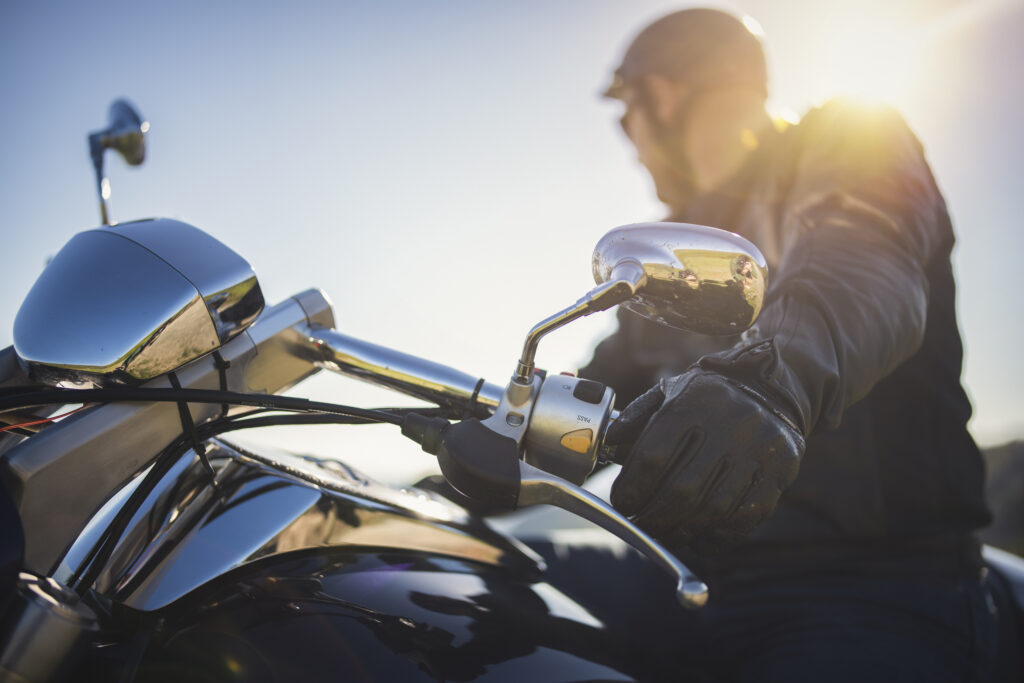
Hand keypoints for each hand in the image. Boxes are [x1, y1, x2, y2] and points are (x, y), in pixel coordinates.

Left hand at [607, 340, 804, 554]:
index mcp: (692, 405)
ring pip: (715, 508)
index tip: (622, 503)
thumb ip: (637, 416)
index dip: (633, 487)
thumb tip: (609, 446)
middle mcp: (728, 427)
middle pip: (683, 489)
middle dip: (654, 516)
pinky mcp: (779, 471)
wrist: (771, 387)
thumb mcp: (670, 391)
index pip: (654, 456)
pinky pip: (747, 516)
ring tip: (666, 536)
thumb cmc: (709, 396)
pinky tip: (700, 540)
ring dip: (684, 531)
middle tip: (640, 525)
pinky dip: (719, 536)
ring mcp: (757, 451)